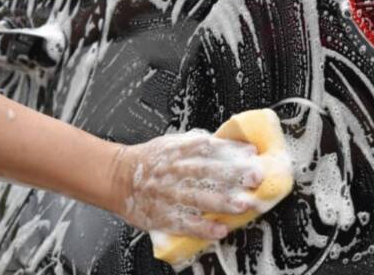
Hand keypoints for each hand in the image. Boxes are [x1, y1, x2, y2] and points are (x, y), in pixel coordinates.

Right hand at [113, 130, 263, 239]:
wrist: (117, 179)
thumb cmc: (150, 161)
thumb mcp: (171, 144)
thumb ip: (197, 143)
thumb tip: (230, 143)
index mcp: (176, 151)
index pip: (207, 147)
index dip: (230, 150)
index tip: (251, 153)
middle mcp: (172, 172)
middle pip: (205, 172)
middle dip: (232, 174)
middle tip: (255, 177)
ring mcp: (168, 195)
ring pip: (197, 199)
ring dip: (221, 202)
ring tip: (242, 205)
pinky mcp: (163, 216)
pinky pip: (185, 223)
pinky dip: (202, 228)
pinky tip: (219, 230)